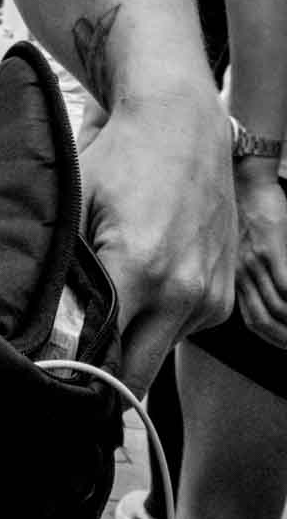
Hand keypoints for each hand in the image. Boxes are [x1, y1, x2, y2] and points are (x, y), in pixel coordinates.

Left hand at [79, 89, 235, 393]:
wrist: (181, 124)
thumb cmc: (119, 158)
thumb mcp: (74, 200)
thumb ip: (57, 266)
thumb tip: (34, 321)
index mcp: (141, 270)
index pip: (103, 358)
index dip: (73, 371)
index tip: (49, 375)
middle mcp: (183, 293)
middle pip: (136, 376)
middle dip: (103, 379)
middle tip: (70, 365)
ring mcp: (209, 299)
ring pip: (160, 354)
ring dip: (133, 343)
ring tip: (112, 299)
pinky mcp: (223, 299)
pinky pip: (182, 332)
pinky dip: (159, 321)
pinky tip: (145, 279)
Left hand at [233, 166, 286, 347]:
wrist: (247, 178)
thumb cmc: (249, 212)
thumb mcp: (245, 249)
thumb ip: (254, 276)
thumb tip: (273, 299)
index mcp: (237, 276)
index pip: (255, 322)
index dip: (275, 339)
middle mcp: (242, 273)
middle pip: (264, 321)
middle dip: (286, 339)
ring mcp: (255, 261)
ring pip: (278, 308)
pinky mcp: (270, 247)